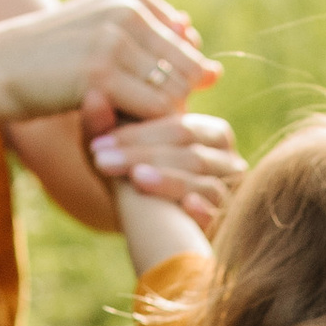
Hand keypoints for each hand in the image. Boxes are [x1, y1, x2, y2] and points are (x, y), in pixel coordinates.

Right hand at [0, 0, 216, 128]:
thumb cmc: (50, 58)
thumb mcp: (102, 35)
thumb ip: (151, 42)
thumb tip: (210, 60)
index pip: (186, 44)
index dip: (171, 78)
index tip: (138, 96)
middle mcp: (129, 9)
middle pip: (188, 67)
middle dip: (173, 100)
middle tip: (139, 120)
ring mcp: (116, 39)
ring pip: (175, 90)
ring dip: (159, 117)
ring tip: (128, 126)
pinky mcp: (103, 73)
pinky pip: (154, 109)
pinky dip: (145, 128)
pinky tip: (120, 133)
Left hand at [85, 102, 243, 234]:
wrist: (153, 230)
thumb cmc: (134, 180)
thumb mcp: (117, 154)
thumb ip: (103, 125)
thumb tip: (93, 95)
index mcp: (211, 134)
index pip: (179, 127)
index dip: (137, 135)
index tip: (98, 145)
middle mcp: (229, 161)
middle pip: (191, 154)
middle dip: (144, 156)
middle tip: (103, 161)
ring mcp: (232, 193)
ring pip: (205, 183)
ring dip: (169, 179)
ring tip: (135, 178)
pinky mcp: (228, 225)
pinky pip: (219, 215)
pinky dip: (204, 209)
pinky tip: (187, 205)